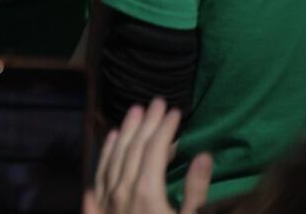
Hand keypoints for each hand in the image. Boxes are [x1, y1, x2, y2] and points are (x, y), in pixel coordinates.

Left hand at [84, 99, 211, 213]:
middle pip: (134, 146)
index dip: (165, 128)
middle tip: (157, 101)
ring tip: (136, 109)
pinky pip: (101, 170)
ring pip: (115, 153)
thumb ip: (195, 190)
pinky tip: (112, 136)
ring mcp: (108, 194)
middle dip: (148, 122)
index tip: (175, 111)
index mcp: (146, 190)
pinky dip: (107, 149)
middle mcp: (123, 187)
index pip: (154, 149)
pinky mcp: (100, 203)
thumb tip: (204, 155)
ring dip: (126, 129)